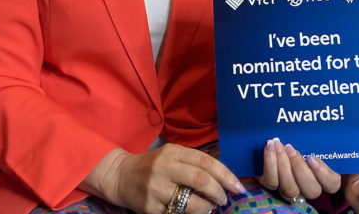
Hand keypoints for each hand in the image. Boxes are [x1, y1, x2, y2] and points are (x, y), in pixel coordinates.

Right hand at [80, 144, 244, 213]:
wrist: (120, 176)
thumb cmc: (153, 165)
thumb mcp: (172, 155)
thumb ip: (193, 162)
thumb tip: (222, 178)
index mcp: (173, 152)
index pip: (206, 161)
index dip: (225, 174)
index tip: (237, 186)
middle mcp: (165, 168)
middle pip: (201, 180)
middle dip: (219, 192)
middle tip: (225, 199)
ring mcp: (156, 189)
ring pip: (191, 202)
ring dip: (207, 207)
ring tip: (211, 207)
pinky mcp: (150, 208)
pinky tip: (196, 212)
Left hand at [257, 138, 340, 201]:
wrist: (282, 137)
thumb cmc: (306, 140)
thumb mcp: (324, 143)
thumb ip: (336, 156)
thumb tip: (347, 183)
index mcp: (326, 176)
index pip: (332, 183)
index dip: (323, 173)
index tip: (312, 158)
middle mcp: (309, 186)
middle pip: (311, 190)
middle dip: (300, 169)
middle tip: (291, 148)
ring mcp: (291, 187)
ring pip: (290, 188)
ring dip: (282, 165)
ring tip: (278, 145)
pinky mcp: (273, 184)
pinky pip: (271, 181)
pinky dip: (269, 164)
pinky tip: (269, 147)